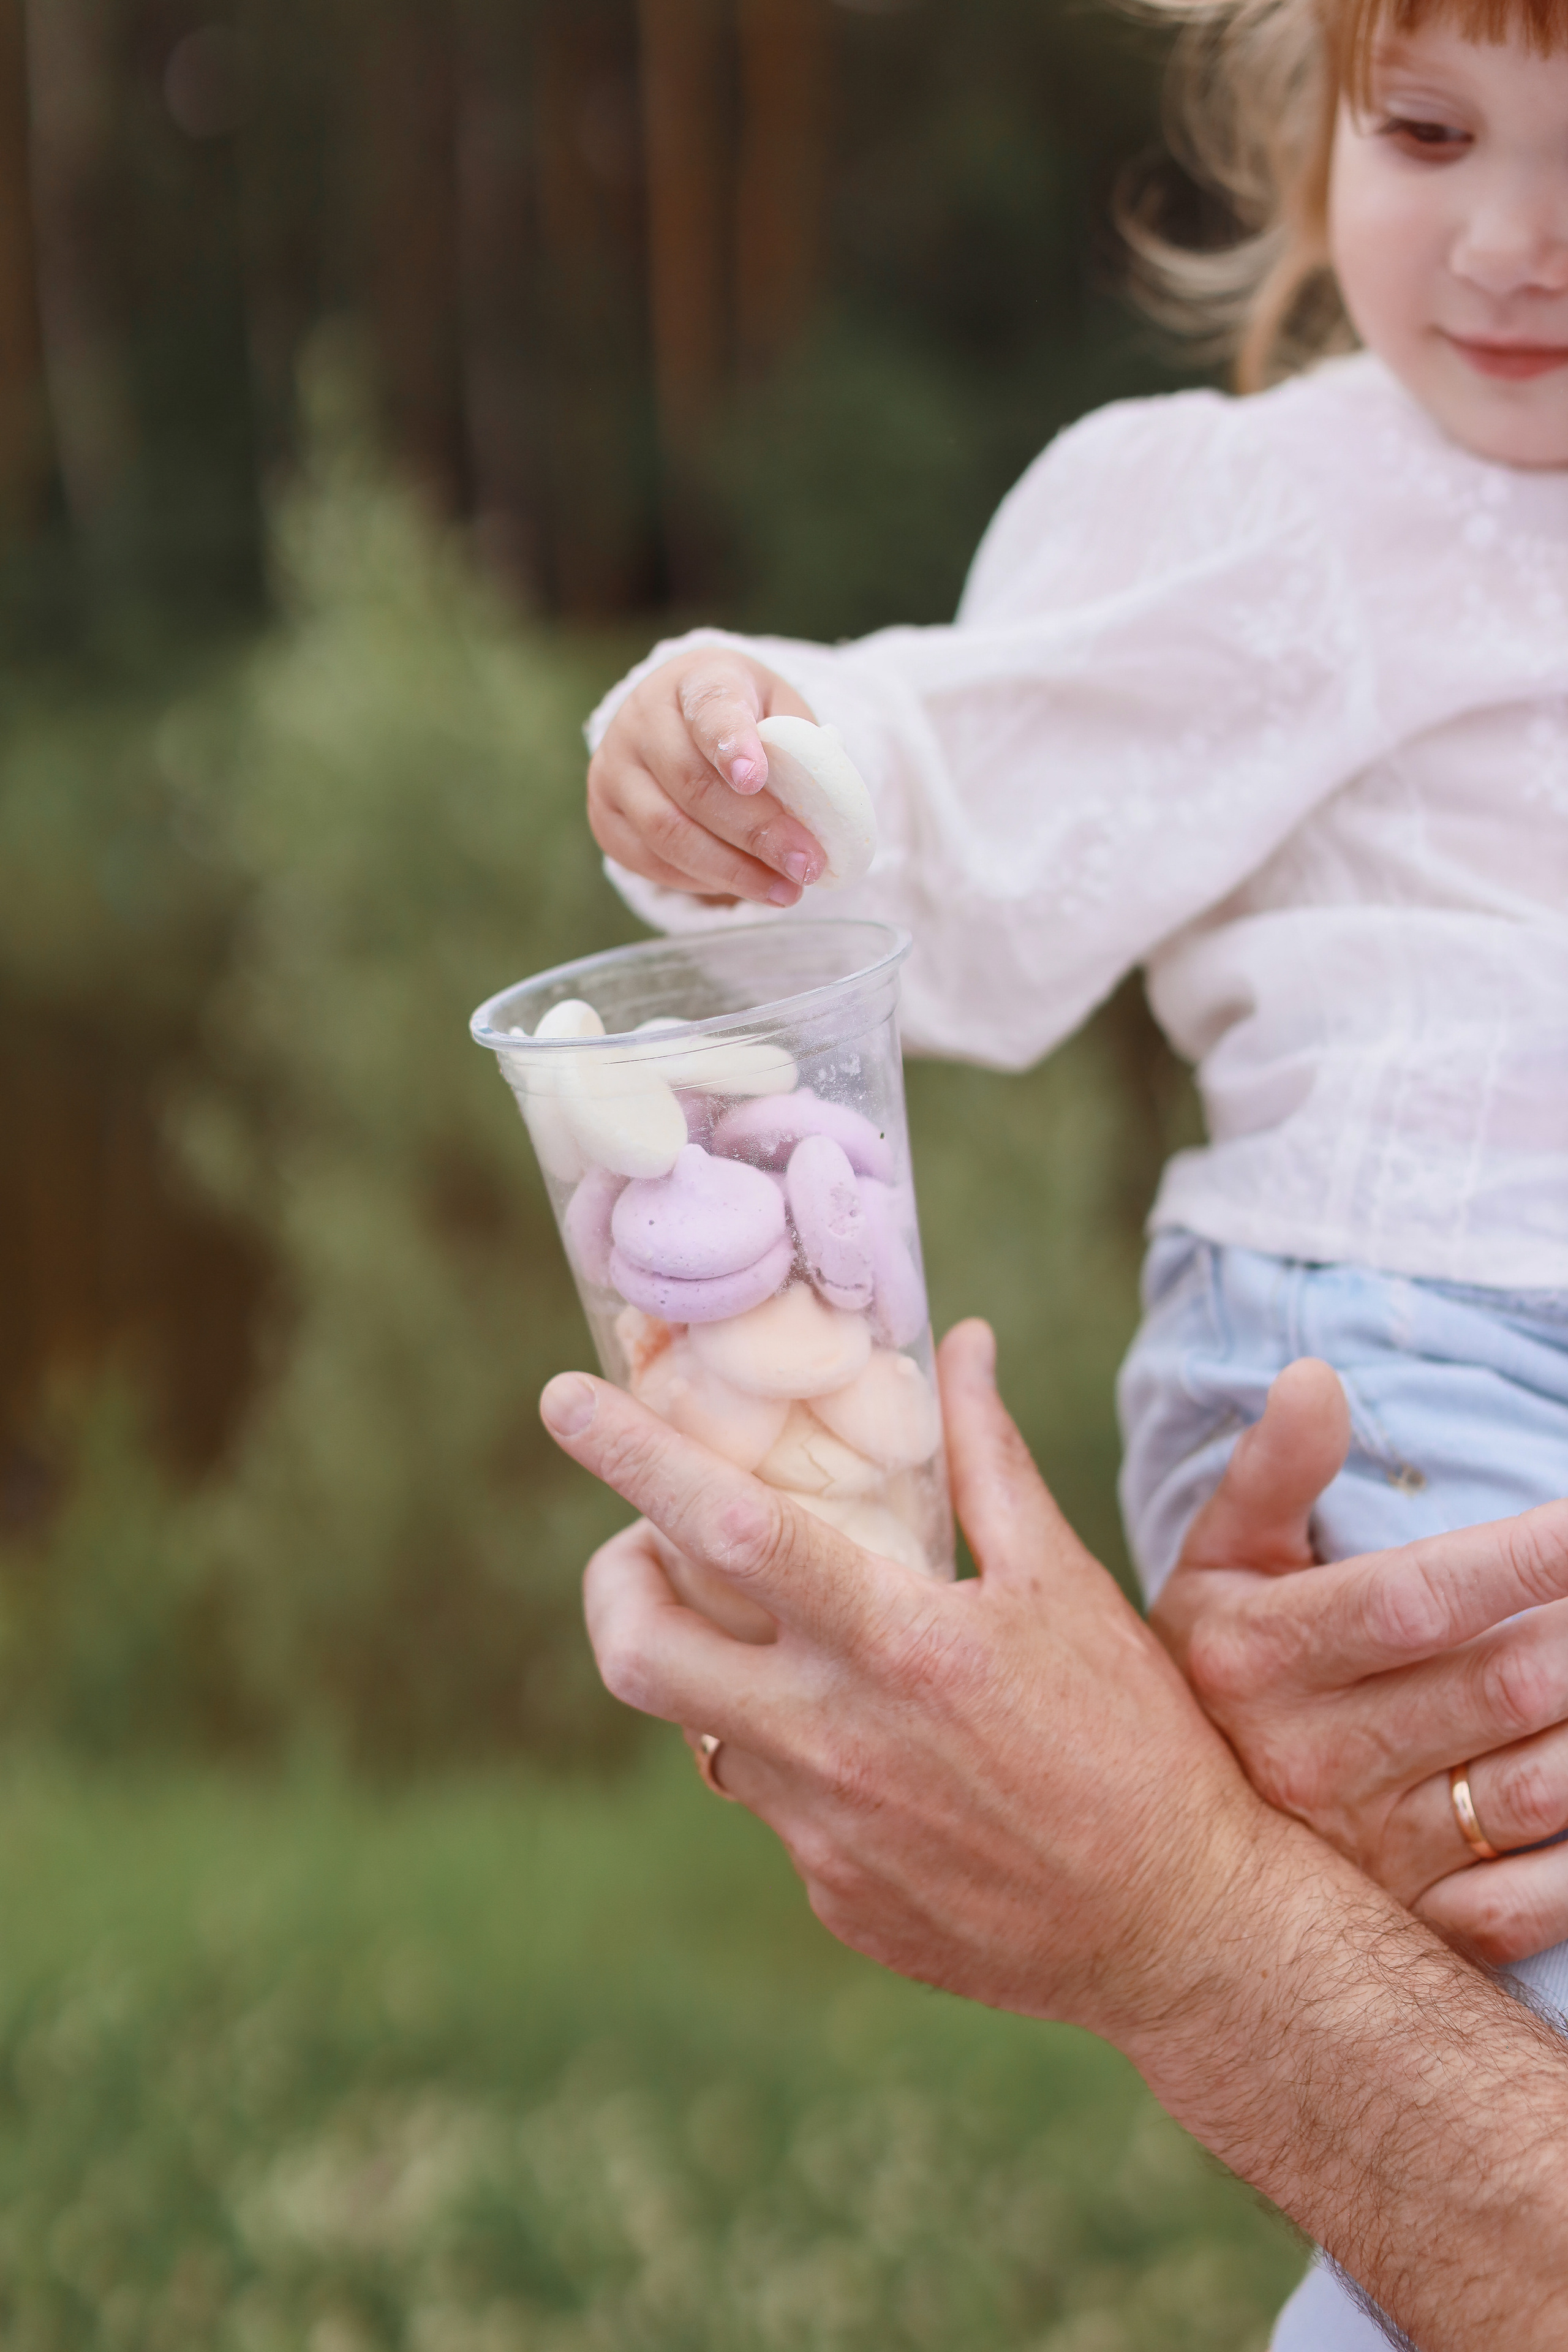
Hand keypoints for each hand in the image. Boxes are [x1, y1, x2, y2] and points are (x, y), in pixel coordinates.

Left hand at [544, 1320, 1277, 2039]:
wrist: (1181, 1928)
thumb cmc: (1138, 1738)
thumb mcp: (1065, 1584)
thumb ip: (989, 1462)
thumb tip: (960, 1343)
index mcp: (899, 1645)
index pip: (726, 1530)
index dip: (632, 1458)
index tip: (561, 1399)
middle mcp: (838, 1742)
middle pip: (640, 1653)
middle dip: (613, 1581)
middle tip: (647, 1546)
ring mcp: (822, 1834)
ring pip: (701, 1727)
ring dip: (712, 1663)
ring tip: (781, 1633)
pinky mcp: (831, 1896)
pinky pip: (772, 1803)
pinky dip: (790, 1751)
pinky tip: (868, 1743)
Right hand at [587, 651, 825, 906]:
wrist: (684, 722)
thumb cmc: (749, 719)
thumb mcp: (782, 714)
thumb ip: (803, 750)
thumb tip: (826, 813)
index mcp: (696, 679)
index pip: (710, 707)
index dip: (731, 743)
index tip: (756, 779)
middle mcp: (642, 718)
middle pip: (692, 783)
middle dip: (756, 833)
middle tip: (806, 865)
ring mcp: (614, 768)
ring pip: (668, 831)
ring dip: (732, 871)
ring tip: (785, 891)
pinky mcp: (604, 815)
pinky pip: (651, 861)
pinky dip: (702, 881)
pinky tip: (744, 886)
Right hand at [1153, 1358, 1567, 1964]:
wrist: (1147, 1849)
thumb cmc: (1214, 1669)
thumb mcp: (1216, 1562)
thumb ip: (1269, 1471)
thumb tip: (1314, 1378)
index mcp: (1264, 1657)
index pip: (1416, 1598)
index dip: (1523, 1558)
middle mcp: (1314, 1759)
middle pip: (1500, 1686)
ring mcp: (1372, 1855)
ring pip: (1537, 1790)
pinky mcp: (1417, 1924)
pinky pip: (1538, 1899)